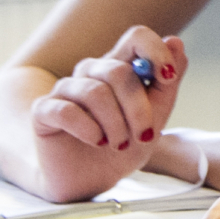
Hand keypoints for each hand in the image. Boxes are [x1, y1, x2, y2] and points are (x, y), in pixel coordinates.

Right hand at [28, 27, 186, 201]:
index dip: (156, 51)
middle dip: (137, 108)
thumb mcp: (156, 117)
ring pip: (95, 92)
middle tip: (143, 135)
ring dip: (115, 125)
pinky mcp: (44, 110)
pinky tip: (96, 141)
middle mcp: (91, 71)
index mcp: (120, 67)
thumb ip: (166, 83)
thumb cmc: (124, 145)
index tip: (168, 77)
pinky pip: (67, 110)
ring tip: (119, 143)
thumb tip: (175, 41)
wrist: (92, 181)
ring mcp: (65, 88)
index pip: (137, 37)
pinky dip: (89, 130)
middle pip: (118, 71)